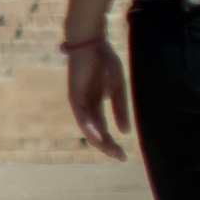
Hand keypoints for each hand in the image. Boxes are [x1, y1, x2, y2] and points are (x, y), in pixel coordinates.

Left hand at [66, 34, 130, 159]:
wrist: (91, 42)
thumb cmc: (104, 61)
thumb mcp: (117, 88)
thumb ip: (120, 109)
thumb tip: (124, 132)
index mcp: (96, 102)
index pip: (103, 128)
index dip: (112, 143)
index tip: (124, 156)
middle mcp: (86, 105)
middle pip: (96, 131)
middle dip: (107, 146)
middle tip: (121, 158)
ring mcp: (79, 100)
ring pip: (88, 127)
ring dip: (99, 141)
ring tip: (111, 152)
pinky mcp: (75, 95)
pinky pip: (82, 115)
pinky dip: (90, 127)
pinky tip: (99, 137)